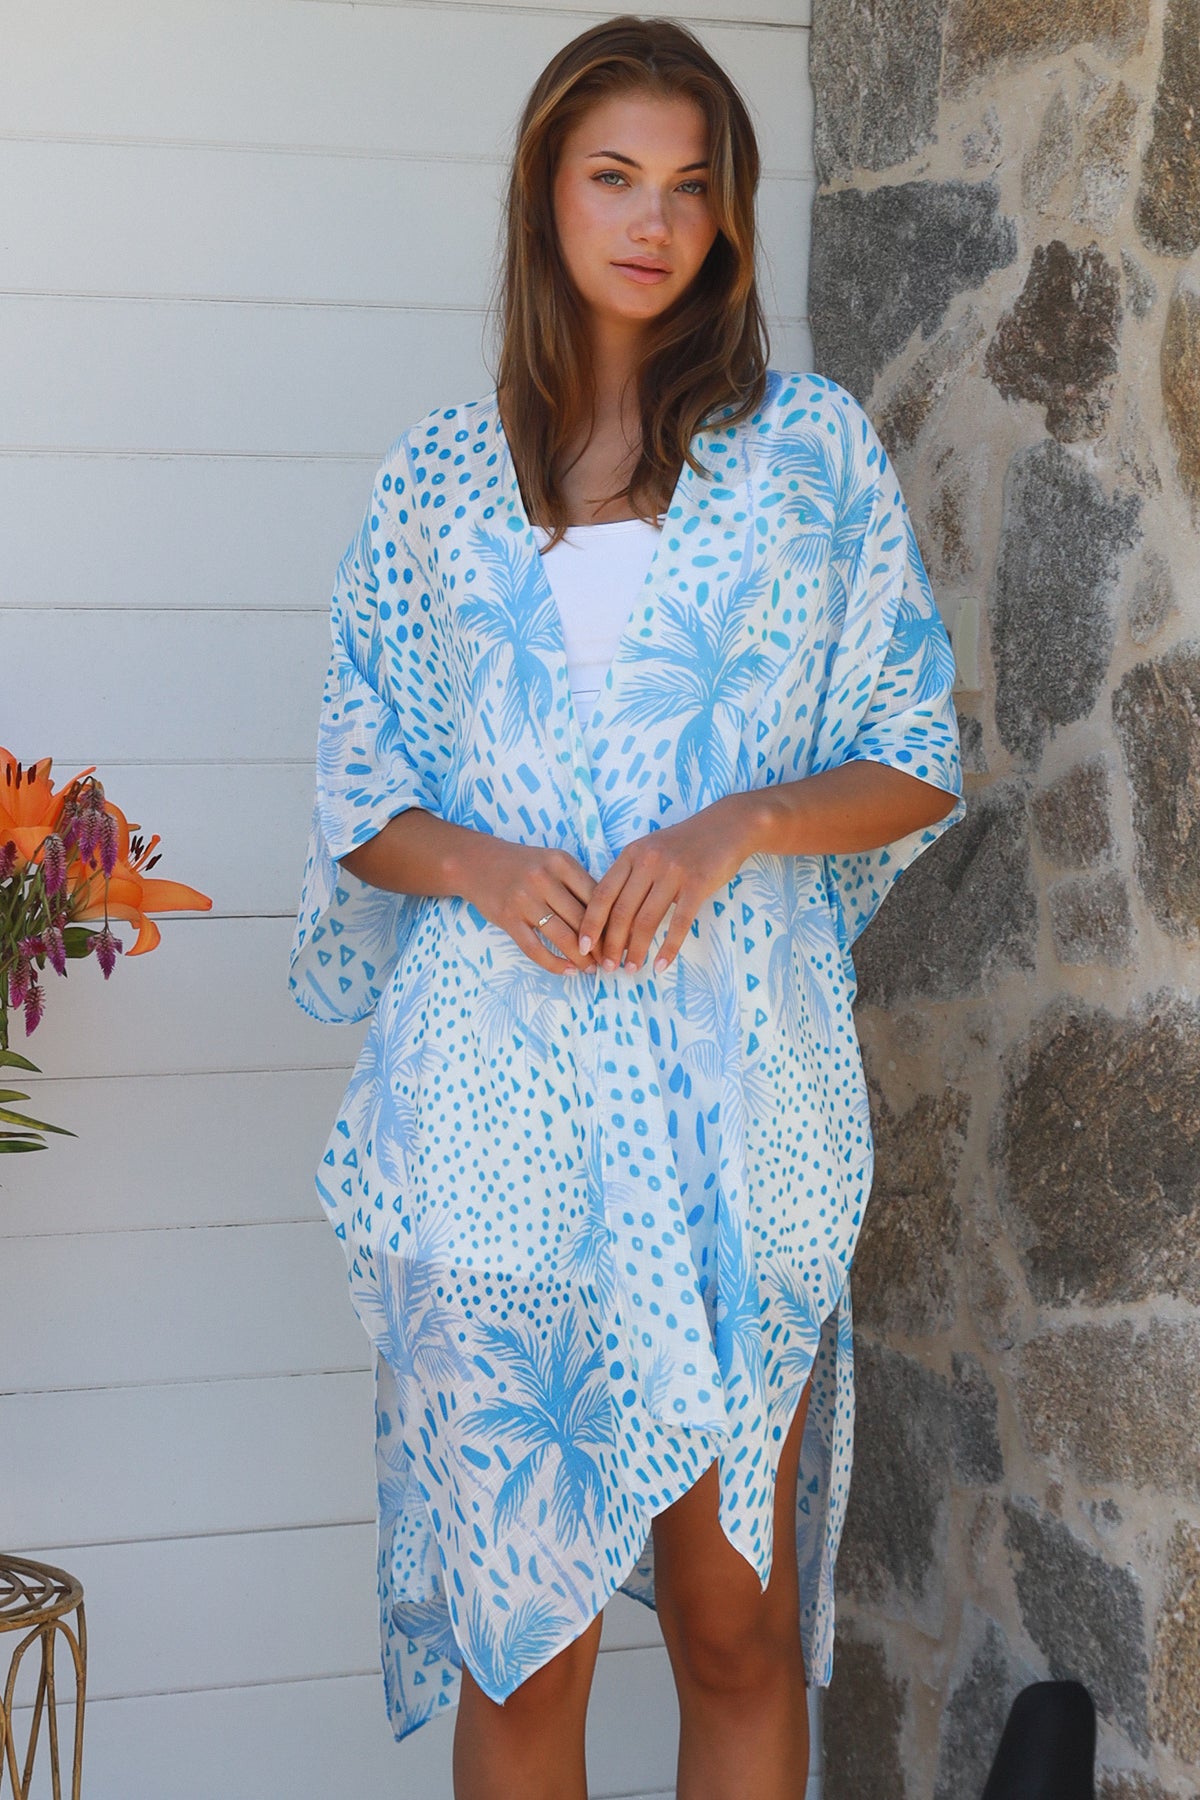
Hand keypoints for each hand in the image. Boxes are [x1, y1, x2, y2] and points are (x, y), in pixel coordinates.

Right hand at [465, 838, 601, 974]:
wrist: (476, 863)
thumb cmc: (523, 865)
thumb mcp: (552, 862)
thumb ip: (577, 884)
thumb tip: (610, 919)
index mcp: (561, 862)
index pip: (596, 896)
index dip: (612, 922)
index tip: (623, 939)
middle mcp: (544, 878)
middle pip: (582, 919)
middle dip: (600, 945)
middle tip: (610, 961)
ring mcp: (524, 899)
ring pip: (562, 936)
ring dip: (581, 958)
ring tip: (591, 969)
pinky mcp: (508, 918)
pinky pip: (535, 948)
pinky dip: (554, 963)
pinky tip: (568, 970)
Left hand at [575, 795, 761, 976]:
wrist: (727, 825)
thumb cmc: (684, 844)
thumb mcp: (650, 851)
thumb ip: (631, 877)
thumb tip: (611, 920)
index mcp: (631, 855)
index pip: (603, 894)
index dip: (590, 923)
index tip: (583, 947)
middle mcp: (648, 862)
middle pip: (622, 911)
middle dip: (611, 944)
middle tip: (608, 967)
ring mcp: (673, 872)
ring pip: (647, 920)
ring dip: (637, 950)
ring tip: (632, 969)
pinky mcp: (697, 883)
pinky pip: (679, 922)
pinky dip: (668, 947)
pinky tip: (660, 965)